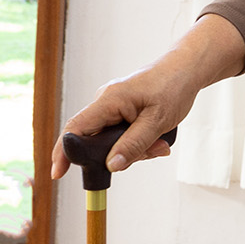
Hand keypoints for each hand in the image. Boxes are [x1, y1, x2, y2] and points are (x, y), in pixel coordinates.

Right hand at [50, 15, 243, 178]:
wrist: (186, 69)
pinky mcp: (122, 111)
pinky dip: (137, 142)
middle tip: (152, 152)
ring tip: (161, 143)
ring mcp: (113, 106)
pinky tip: (158, 140)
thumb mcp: (157, 121)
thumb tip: (111, 166)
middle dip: (118, 155)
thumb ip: (133, 145)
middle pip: (95, 140)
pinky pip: (121, 134)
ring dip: (134, 149)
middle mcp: (106, 102)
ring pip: (111, 141)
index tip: (58, 174)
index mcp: (109, 100)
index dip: (64, 151)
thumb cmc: (173, 87)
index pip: (75, 128)